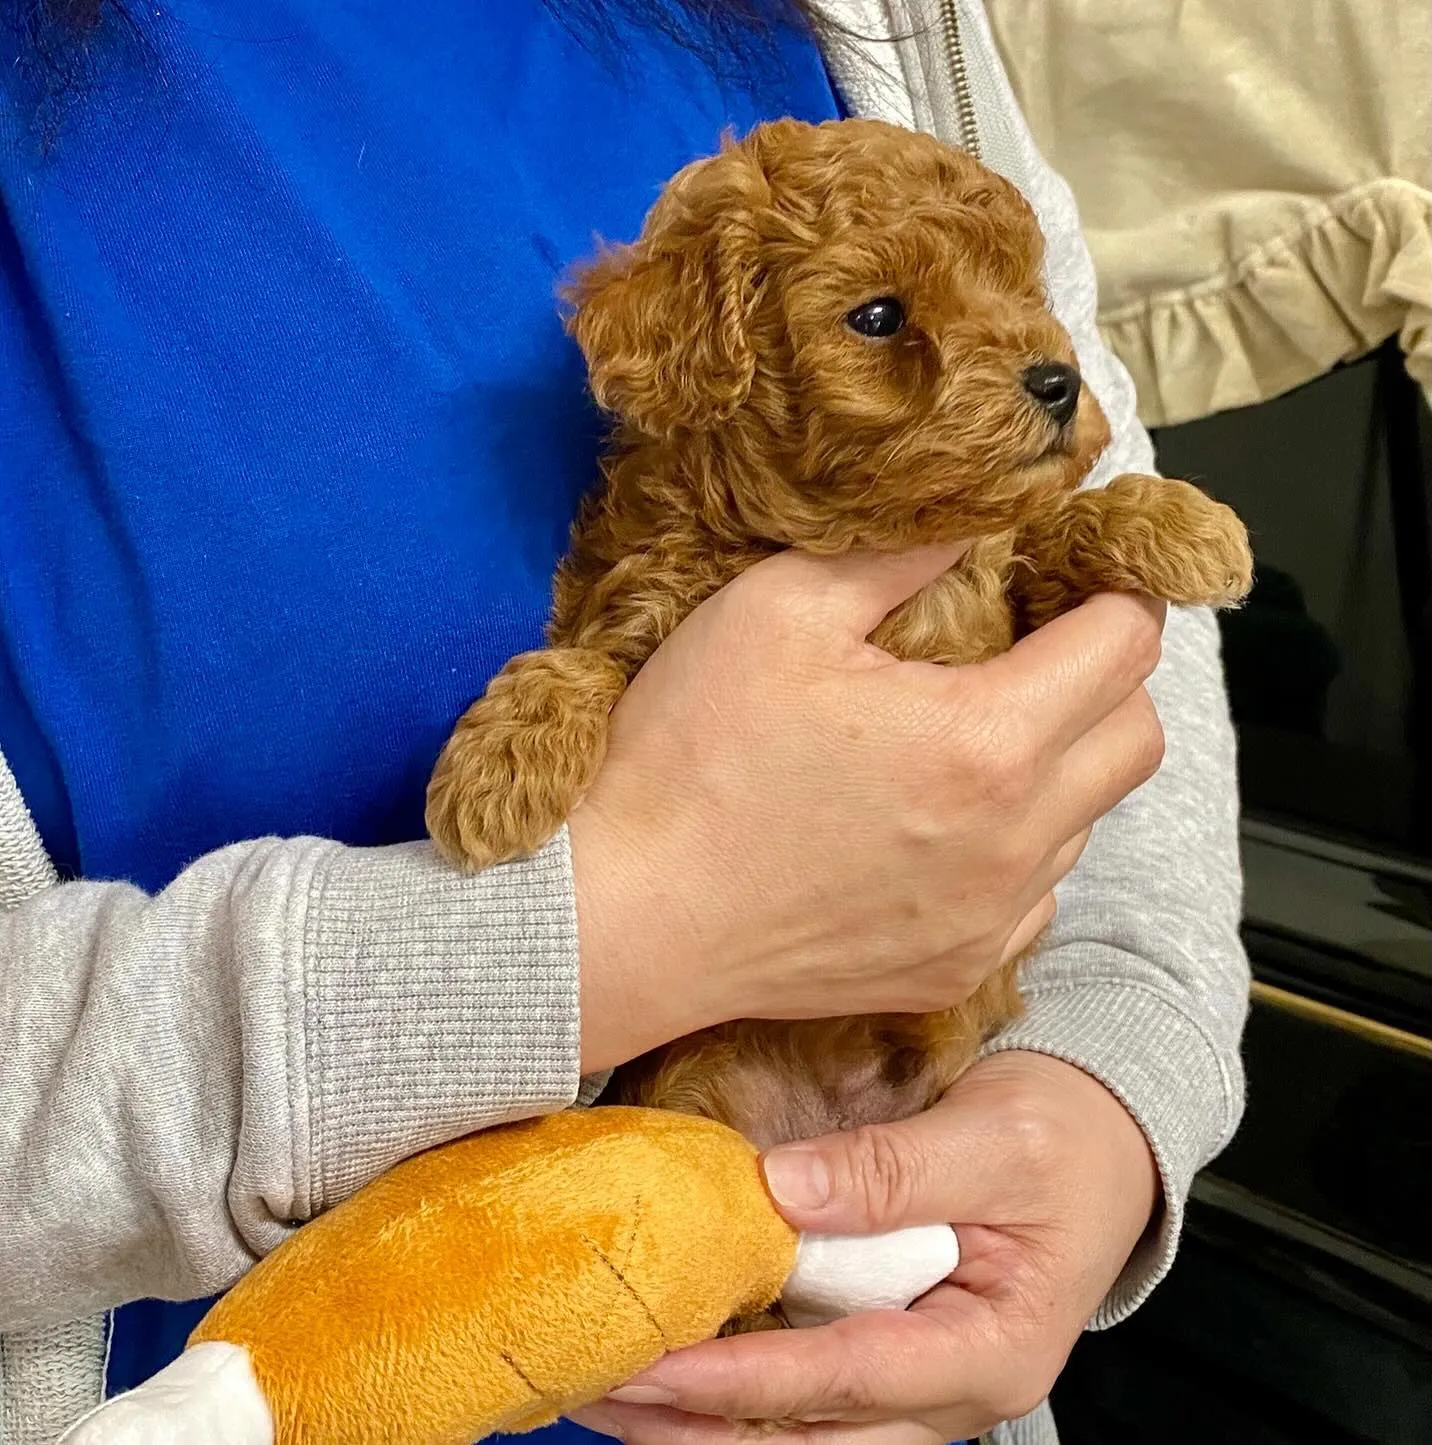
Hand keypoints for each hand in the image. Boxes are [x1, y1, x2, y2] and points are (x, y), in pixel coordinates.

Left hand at [569, 1051, 1158, 1443]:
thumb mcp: (997, 1140)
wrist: (1108, 1135)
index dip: (744, 1376)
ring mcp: (924, 1377)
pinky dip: (739, 1388)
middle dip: (699, 1425)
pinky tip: (676, 1367)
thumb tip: (780, 1192)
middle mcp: (955, 1389)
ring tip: (613, 1393)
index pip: (847, 1379)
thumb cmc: (1071, 1134)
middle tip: (601, 1390)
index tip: (657, 1362)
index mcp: (993, 1348)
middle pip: (812, 1437)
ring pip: (803, 1429)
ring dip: (707, 1420)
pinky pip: (810, 1390)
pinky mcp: (897, 1347)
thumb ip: (894, 1172)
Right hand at [571, 547, 1165, 1073]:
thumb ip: (898, 554)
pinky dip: (1013, 848)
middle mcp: (1012, 841)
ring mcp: (988, 919)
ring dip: (1057, 766)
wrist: (627, 915)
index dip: (1116, 594)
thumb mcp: (778, 609)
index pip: (1126, 647)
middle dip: (1108, 678)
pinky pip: (1033, 896)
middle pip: (1138, 739)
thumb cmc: (691, 758)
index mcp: (984, 739)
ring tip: (966, 740)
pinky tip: (936, 826)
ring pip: (1086, 822)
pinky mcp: (953, 970)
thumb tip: (974, 525)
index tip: (1079, 580)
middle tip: (1034, 649)